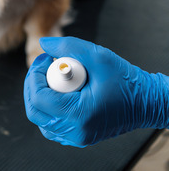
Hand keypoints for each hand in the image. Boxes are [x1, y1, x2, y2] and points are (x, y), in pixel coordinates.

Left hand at [24, 36, 168, 146]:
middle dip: (33, 84)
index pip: (39, 98)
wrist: (146, 102)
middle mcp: (76, 132)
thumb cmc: (125, 80)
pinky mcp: (79, 137)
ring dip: (40, 96)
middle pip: (35, 111)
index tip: (44, 58)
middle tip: (44, 66)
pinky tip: (60, 90)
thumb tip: (43, 43)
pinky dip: (50, 107)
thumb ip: (67, 47)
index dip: (35, 75)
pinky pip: (53, 125)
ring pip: (42, 120)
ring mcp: (77, 138)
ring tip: (54, 77)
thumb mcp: (97, 56)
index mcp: (80, 115)